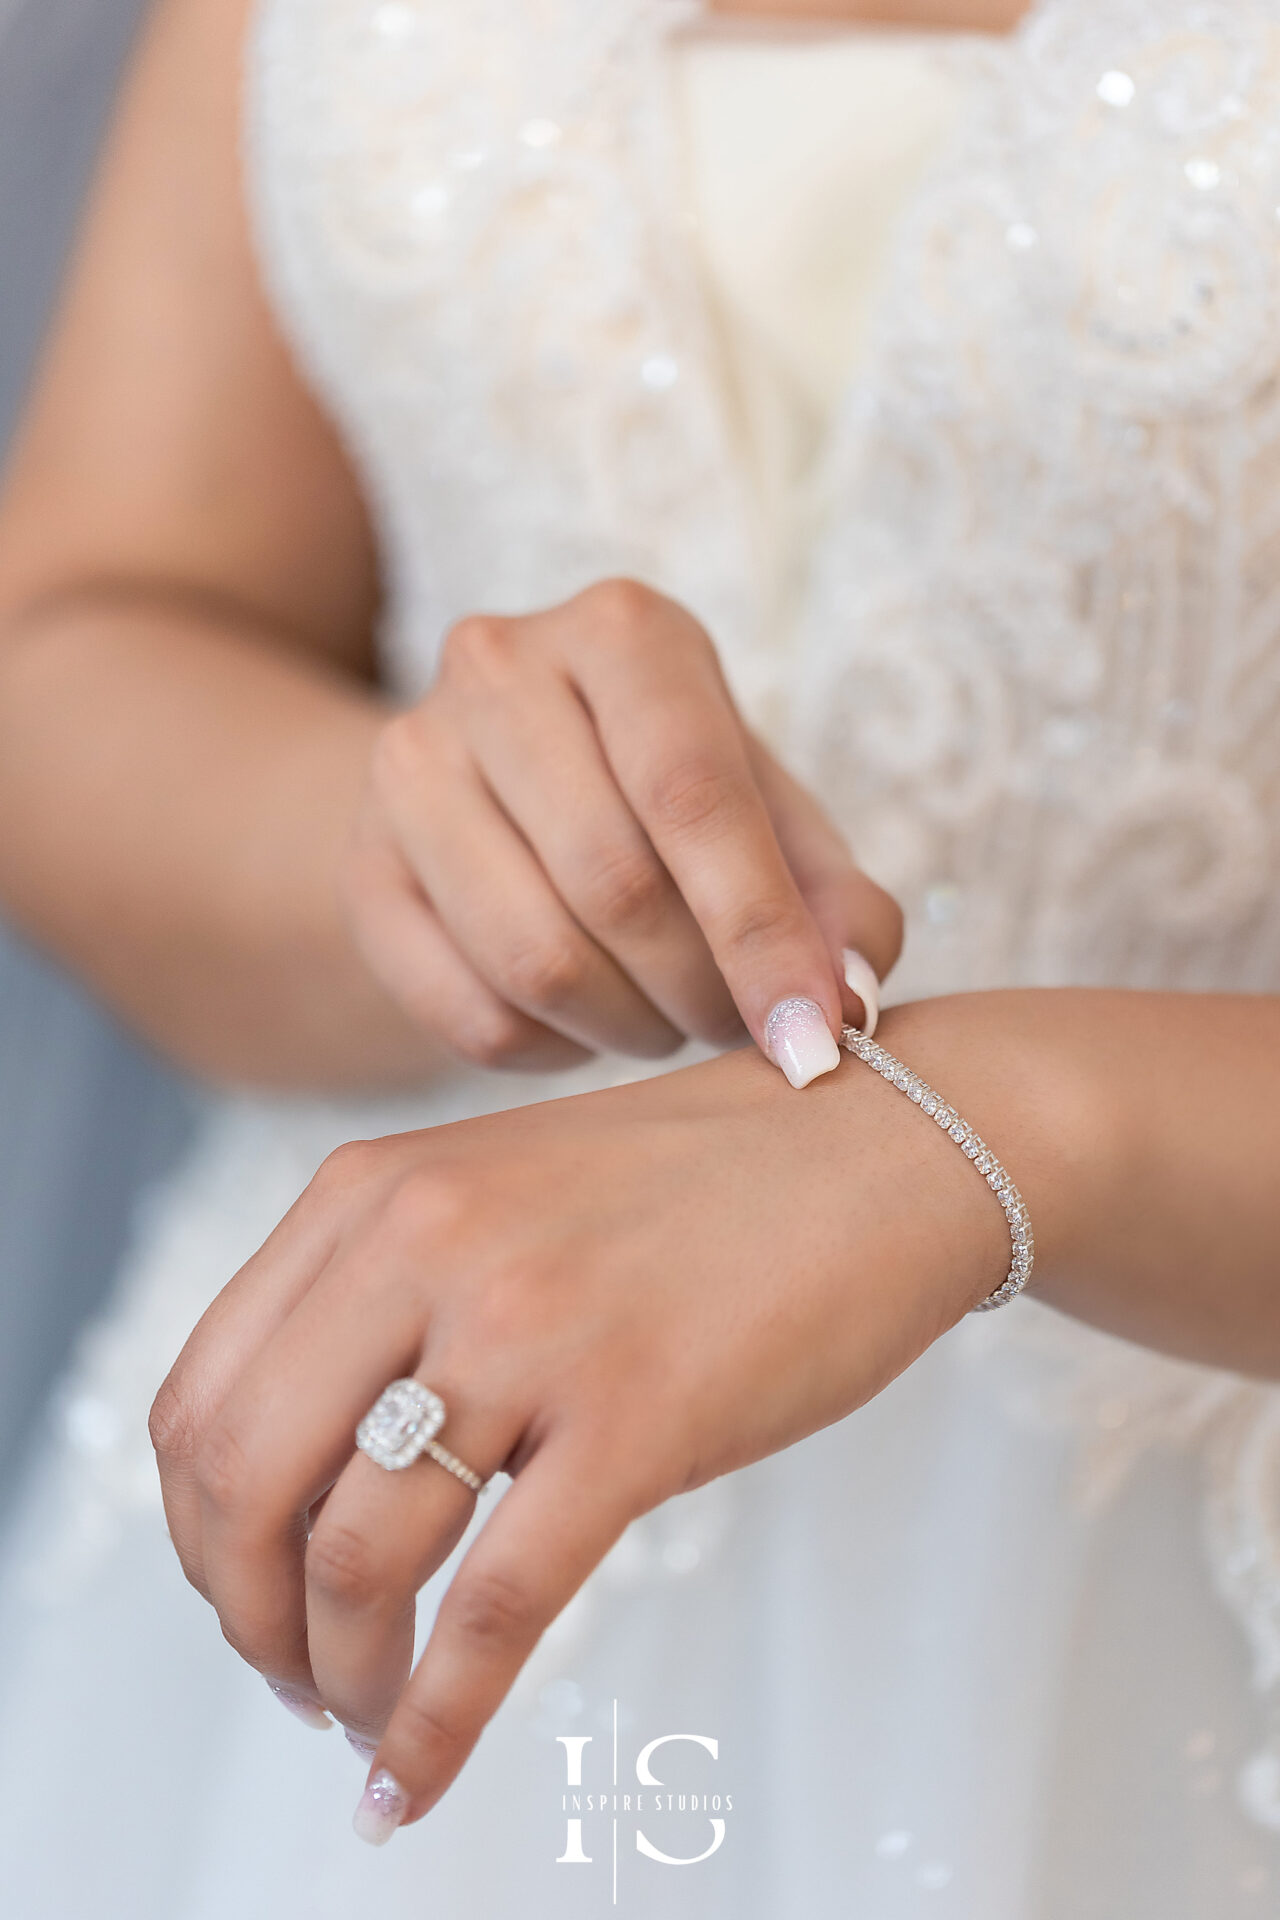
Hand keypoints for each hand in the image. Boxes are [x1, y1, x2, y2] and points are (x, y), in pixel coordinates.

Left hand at [149, 997, 1099, 1838]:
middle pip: (242, 1483)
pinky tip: (414, 1782)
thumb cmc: (701, 1188)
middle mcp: (426, 1243)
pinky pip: (497, 1609)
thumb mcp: (499, 1194)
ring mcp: (531, 1326)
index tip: (242, 1594)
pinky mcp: (638, 1415)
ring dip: (337, 1677)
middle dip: (245, 1617)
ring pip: (354, 1558)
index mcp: (372, 1192)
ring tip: (364, 1720)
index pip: (198, 1396)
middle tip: (292, 1678)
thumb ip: (387, 1293)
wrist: (884, 1146)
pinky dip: (436, 1723)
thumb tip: (299, 1475)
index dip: (196, 1533)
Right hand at [339, 577, 900, 1080]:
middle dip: (701, 990)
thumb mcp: (769, 814)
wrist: (505, 786)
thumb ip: (832, 898)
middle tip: (737, 1025)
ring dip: (630, 1028)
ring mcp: (409, 763)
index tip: (813, 1036)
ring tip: (668, 1023)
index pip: (693, 792)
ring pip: (535, 958)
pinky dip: (554, 1051)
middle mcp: (499, 667)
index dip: (761, 930)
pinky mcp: (363, 870)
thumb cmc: (668, 797)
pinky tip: (587, 1024)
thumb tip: (849, 991)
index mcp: (622, 631)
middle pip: (614, 882)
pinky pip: (470, 1013)